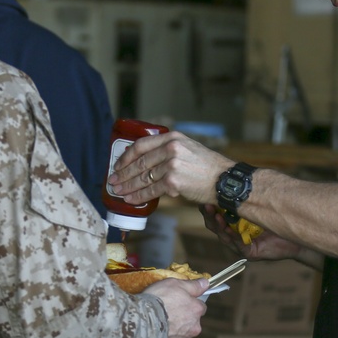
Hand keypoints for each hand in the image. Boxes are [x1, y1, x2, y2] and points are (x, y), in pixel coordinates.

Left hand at [108, 132, 230, 205]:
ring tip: (118, 191)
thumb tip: (147, 162)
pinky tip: (131, 199)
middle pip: (140, 162)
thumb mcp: (189, 148)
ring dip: (128, 186)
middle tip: (113, 181)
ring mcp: (172, 165)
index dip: (126, 156)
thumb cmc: (208, 167)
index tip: (117, 164)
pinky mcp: (174, 182)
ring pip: (143, 177)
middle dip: (123, 173)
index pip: (141, 145)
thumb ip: (169, 150)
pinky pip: (151, 190)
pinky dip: (139, 196)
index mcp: (173, 138)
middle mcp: (171, 149)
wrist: (224, 180)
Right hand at [142, 277, 207, 337]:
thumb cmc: (159, 300)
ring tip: (161, 323)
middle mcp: (194, 327)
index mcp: (196, 310)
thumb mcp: (176, 284)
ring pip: (182, 334)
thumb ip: (193, 285)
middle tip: (168, 311)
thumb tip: (206, 283)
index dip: (190, 303)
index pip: (200, 306)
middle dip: (184, 318)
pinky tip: (158, 333)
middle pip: (192, 321)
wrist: (142, 322)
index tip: (180, 301)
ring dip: (175, 329)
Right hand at [200, 204, 302, 261]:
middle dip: (211, 216)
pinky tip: (228, 229)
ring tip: (217, 216)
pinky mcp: (250, 253)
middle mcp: (236, 235)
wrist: (296, 236)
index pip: (217, 215)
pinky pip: (238, 245)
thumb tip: (236, 176)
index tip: (204, 197)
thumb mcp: (260, 205)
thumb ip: (248, 196)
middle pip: (216, 226)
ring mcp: (241, 245)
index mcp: (235, 223)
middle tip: (207, 206)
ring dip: (219, 226)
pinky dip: (233, 237)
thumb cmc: (278, 220)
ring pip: (225, 236)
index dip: (210, 208)